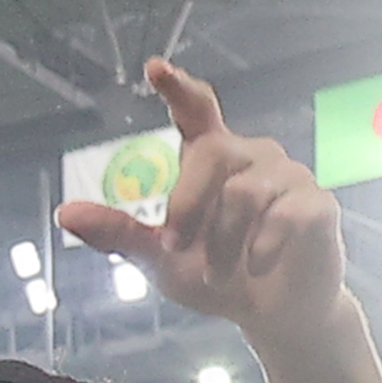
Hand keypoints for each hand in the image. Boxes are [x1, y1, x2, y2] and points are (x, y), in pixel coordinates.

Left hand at [51, 57, 346, 342]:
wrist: (271, 314)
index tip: (155, 69)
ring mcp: (288, 176)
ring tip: (220, 272)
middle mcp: (251, 157)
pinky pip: (284, 216)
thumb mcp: (159, 259)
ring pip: (245, 193)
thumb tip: (65, 213)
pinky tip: (257, 265)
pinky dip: (260, 250)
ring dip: (223, 244)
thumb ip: (119, 233)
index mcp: (212, 160)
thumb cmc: (216, 276)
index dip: (179, 88)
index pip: (197, 111)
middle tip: (176, 247)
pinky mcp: (316, 203)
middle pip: (214, 152)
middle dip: (188, 204)